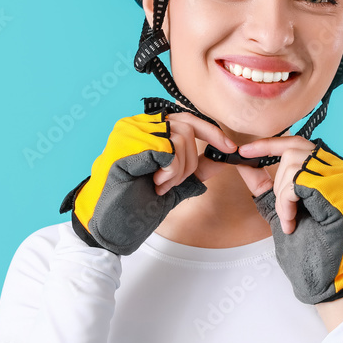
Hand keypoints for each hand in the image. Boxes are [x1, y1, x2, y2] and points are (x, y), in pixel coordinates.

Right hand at [59, 110, 235, 255]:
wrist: (112, 224)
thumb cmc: (134, 204)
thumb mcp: (173, 183)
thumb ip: (195, 168)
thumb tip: (221, 156)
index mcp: (145, 129)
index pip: (186, 118)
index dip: (212, 132)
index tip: (230, 148)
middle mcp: (136, 123)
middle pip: (188, 127)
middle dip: (190, 162)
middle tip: (171, 183)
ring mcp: (131, 130)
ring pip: (181, 139)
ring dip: (178, 171)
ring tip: (158, 185)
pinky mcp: (130, 142)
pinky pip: (170, 151)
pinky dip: (170, 171)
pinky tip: (155, 182)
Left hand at [234, 137, 342, 304]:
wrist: (326, 274)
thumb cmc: (310, 245)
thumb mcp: (281, 207)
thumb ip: (265, 183)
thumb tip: (244, 162)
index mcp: (331, 170)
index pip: (297, 141)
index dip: (268, 144)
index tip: (244, 151)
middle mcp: (341, 168)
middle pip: (294, 149)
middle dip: (277, 179)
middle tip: (282, 208)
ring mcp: (341, 177)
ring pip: (292, 164)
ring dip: (282, 196)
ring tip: (290, 219)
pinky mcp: (335, 189)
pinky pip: (295, 184)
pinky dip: (286, 203)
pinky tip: (292, 222)